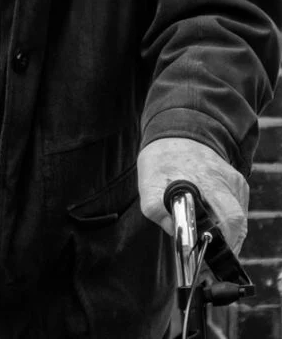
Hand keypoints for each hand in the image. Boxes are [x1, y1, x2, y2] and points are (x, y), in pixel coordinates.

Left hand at [137, 137, 248, 254]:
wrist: (176, 133)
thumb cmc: (162, 159)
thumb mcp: (148, 182)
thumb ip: (156, 208)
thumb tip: (173, 231)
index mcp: (203, 179)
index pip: (225, 217)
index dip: (221, 241)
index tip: (209, 255)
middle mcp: (224, 179)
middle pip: (237, 221)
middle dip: (227, 243)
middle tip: (211, 254)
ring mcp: (234, 180)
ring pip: (240, 218)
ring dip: (228, 233)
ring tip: (210, 239)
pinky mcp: (238, 182)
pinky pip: (239, 208)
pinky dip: (229, 221)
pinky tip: (214, 222)